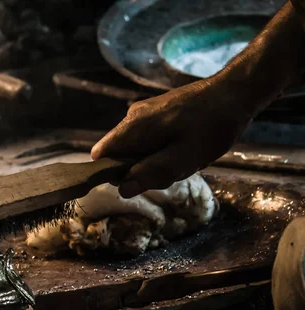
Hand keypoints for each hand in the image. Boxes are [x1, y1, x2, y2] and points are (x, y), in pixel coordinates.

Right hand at [91, 76, 254, 197]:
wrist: (236, 92)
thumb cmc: (211, 127)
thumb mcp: (184, 158)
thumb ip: (151, 174)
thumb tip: (122, 189)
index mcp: (134, 127)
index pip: (102, 156)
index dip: (113, 174)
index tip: (140, 180)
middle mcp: (132, 117)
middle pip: (120, 155)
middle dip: (141, 169)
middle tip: (172, 168)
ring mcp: (144, 112)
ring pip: (136, 149)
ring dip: (155, 161)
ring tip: (183, 157)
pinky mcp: (156, 112)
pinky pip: (148, 139)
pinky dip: (162, 149)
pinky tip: (184, 147)